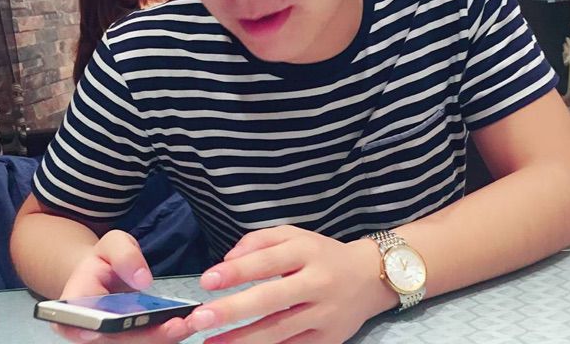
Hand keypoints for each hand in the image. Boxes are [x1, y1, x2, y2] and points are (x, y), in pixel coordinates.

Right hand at [52, 230, 192, 343]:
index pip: (71, 322)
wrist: (105, 275)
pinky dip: (168, 334)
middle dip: (145, 336)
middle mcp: (89, 329)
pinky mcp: (131, 338)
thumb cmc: (105, 259)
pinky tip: (188, 322)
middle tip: (175, 325)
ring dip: (162, 338)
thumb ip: (124, 255)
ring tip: (189, 323)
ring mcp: (111, 338)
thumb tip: (142, 279)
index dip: (83, 330)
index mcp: (75, 303)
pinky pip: (148, 340)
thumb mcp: (113, 243)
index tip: (103, 329)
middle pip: (113, 340)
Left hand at [185, 225, 396, 343]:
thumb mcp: (295, 235)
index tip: (207, 280)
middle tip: (199, 318)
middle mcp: (317, 283)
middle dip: (232, 310)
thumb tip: (227, 259)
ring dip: (241, 340)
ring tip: (211, 342)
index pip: (267, 261)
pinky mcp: (328, 340)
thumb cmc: (322, 254)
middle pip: (271, 298)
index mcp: (307, 251)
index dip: (236, 271)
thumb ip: (259, 241)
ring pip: (279, 331)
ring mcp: (324, 315)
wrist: (369, 277)